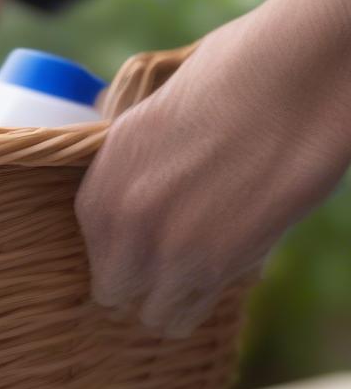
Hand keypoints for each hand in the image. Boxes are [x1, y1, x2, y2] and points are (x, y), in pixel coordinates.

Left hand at [77, 0, 350, 336]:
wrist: (296, 72)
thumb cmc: (231, 78)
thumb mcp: (149, 116)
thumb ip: (125, 167)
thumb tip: (119, 192)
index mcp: (99, 187)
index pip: (94, 256)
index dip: (123, 258)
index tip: (144, 254)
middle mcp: (121, 222)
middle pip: (114, 294)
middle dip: (142, 287)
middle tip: (170, 273)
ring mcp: (166, 248)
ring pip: (155, 316)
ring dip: (174, 302)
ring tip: (198, 277)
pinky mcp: (216, 265)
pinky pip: (194, 312)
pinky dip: (208, 300)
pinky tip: (225, 272)